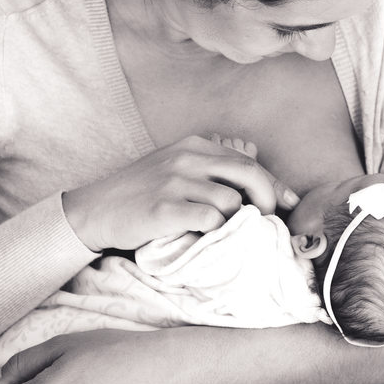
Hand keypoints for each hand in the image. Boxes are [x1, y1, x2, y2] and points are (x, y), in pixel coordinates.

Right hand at [63, 134, 298, 251]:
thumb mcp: (175, 166)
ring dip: (237, 222)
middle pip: (248, 174)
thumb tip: (254, 158)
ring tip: (228, 232)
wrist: (95, 210)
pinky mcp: (164, 208)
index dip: (273, 183)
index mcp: (193, 146)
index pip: (247, 161)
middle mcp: (186, 158)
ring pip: (231, 201)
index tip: (289, 202)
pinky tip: (207, 237)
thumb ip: (211, 164)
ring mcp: (175, 182)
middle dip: (267, 200)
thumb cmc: (139, 192)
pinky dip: (216, 232)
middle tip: (267, 220)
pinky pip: (210, 220)